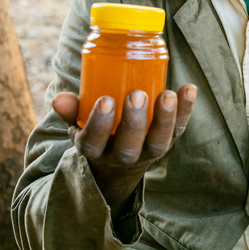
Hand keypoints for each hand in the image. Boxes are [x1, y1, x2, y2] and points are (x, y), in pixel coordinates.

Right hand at [52, 85, 196, 218]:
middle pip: (129, 146)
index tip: (105, 101)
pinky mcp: (168, 142)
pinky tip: (189, 89)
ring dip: (165, 119)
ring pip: (158, 143)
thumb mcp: (79, 124)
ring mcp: (148, 151)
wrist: (120, 161)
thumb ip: (71, 110)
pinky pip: (179, 130)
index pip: (94, 143)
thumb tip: (59, 98)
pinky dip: (186, 110)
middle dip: (134, 122)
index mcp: (96, 151)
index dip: (100, 124)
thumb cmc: (98, 132)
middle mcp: (123, 156)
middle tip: (137, 95)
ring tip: (167, 95)